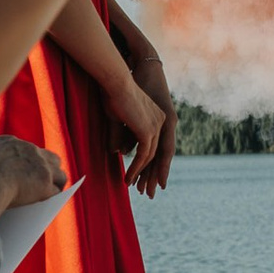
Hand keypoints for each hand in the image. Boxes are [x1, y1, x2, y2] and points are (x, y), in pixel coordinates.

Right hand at [0, 136, 67, 219]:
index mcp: (8, 143)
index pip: (25, 149)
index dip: (27, 162)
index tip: (25, 170)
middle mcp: (28, 149)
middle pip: (48, 157)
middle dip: (47, 168)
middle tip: (44, 182)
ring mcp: (40, 165)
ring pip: (58, 173)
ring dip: (55, 183)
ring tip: (51, 195)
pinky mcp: (44, 182)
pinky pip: (56, 190)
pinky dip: (53, 197)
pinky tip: (48, 205)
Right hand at [109, 24, 176, 192]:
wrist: (116, 82)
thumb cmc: (113, 95)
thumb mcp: (117, 120)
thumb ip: (119, 136)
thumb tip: (116, 153)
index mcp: (156, 117)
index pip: (154, 144)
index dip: (149, 161)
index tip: (143, 176)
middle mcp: (161, 122)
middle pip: (157, 153)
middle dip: (150, 173)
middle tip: (145, 190)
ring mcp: (156, 126)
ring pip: (151, 157)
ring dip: (141, 174)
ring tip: (131, 186)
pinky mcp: (148, 130)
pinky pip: (144, 155)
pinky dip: (136, 168)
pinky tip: (128, 178)